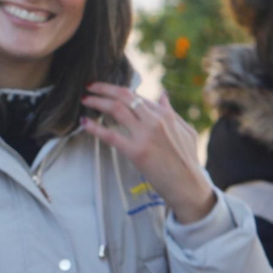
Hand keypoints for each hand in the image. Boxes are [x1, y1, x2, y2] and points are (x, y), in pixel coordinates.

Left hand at [80, 83, 215, 223]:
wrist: (188, 185)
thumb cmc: (187, 161)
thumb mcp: (185, 131)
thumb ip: (171, 112)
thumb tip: (162, 94)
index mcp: (166, 115)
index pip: (137, 96)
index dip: (118, 90)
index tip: (105, 89)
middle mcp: (156, 120)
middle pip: (125, 96)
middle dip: (104, 88)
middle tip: (89, 86)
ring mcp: (146, 135)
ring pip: (116, 109)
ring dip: (97, 101)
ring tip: (85, 99)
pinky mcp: (136, 151)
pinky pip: (110, 135)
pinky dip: (94, 127)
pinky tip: (84, 123)